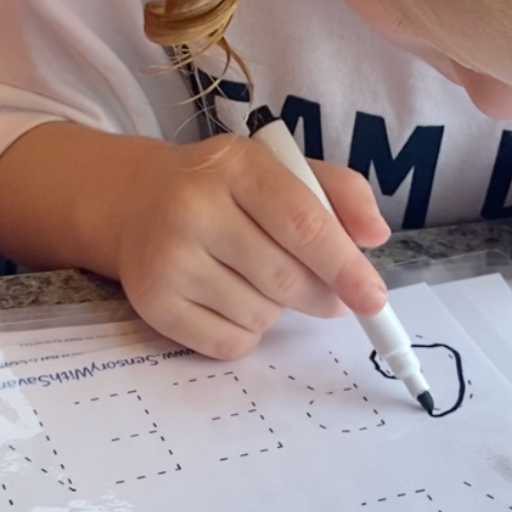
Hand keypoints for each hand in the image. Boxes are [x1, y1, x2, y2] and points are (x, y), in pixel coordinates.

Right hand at [112, 133, 390, 358]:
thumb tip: (374, 236)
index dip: (344, 265)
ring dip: (276, 310)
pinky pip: (228, 344)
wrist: (137, 201)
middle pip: (285, 277)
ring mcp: (169, 260)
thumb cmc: (225, 188)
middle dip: (321, 295)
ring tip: (255, 280)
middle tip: (329, 296)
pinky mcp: (154, 303)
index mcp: (236, 167)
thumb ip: (339, 192)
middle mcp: (193, 210)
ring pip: (260, 315)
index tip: (373, 297)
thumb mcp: (282, 169)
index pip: (302, 222)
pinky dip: (246, 333)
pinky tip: (232, 301)